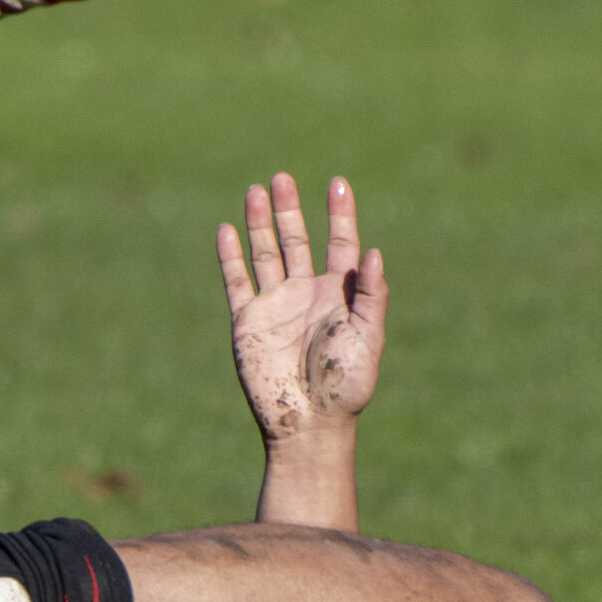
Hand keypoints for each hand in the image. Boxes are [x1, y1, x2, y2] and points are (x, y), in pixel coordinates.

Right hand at [217, 174, 386, 449]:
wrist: (308, 423)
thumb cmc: (346, 386)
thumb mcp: (368, 337)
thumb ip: (370, 294)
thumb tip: (374, 251)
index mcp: (338, 295)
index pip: (339, 243)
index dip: (339, 213)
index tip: (337, 183)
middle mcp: (304, 294)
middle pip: (296, 240)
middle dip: (290, 209)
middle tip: (282, 178)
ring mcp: (274, 306)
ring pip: (265, 253)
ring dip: (261, 223)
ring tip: (256, 190)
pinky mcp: (247, 323)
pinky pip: (236, 282)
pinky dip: (230, 256)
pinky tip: (227, 230)